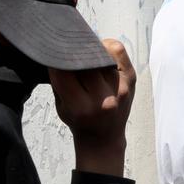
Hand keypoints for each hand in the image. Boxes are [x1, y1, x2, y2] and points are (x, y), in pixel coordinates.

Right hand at [49, 39, 135, 175]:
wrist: (104, 137)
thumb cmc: (79, 120)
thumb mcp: (61, 105)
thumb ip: (58, 81)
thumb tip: (56, 50)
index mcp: (81, 108)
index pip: (63, 72)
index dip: (56, 59)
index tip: (52, 54)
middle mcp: (104, 98)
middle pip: (83, 61)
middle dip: (72, 53)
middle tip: (66, 50)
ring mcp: (120, 88)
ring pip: (101, 52)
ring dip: (88, 49)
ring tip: (82, 54)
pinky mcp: (131, 79)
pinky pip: (118, 50)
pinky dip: (106, 46)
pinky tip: (99, 52)